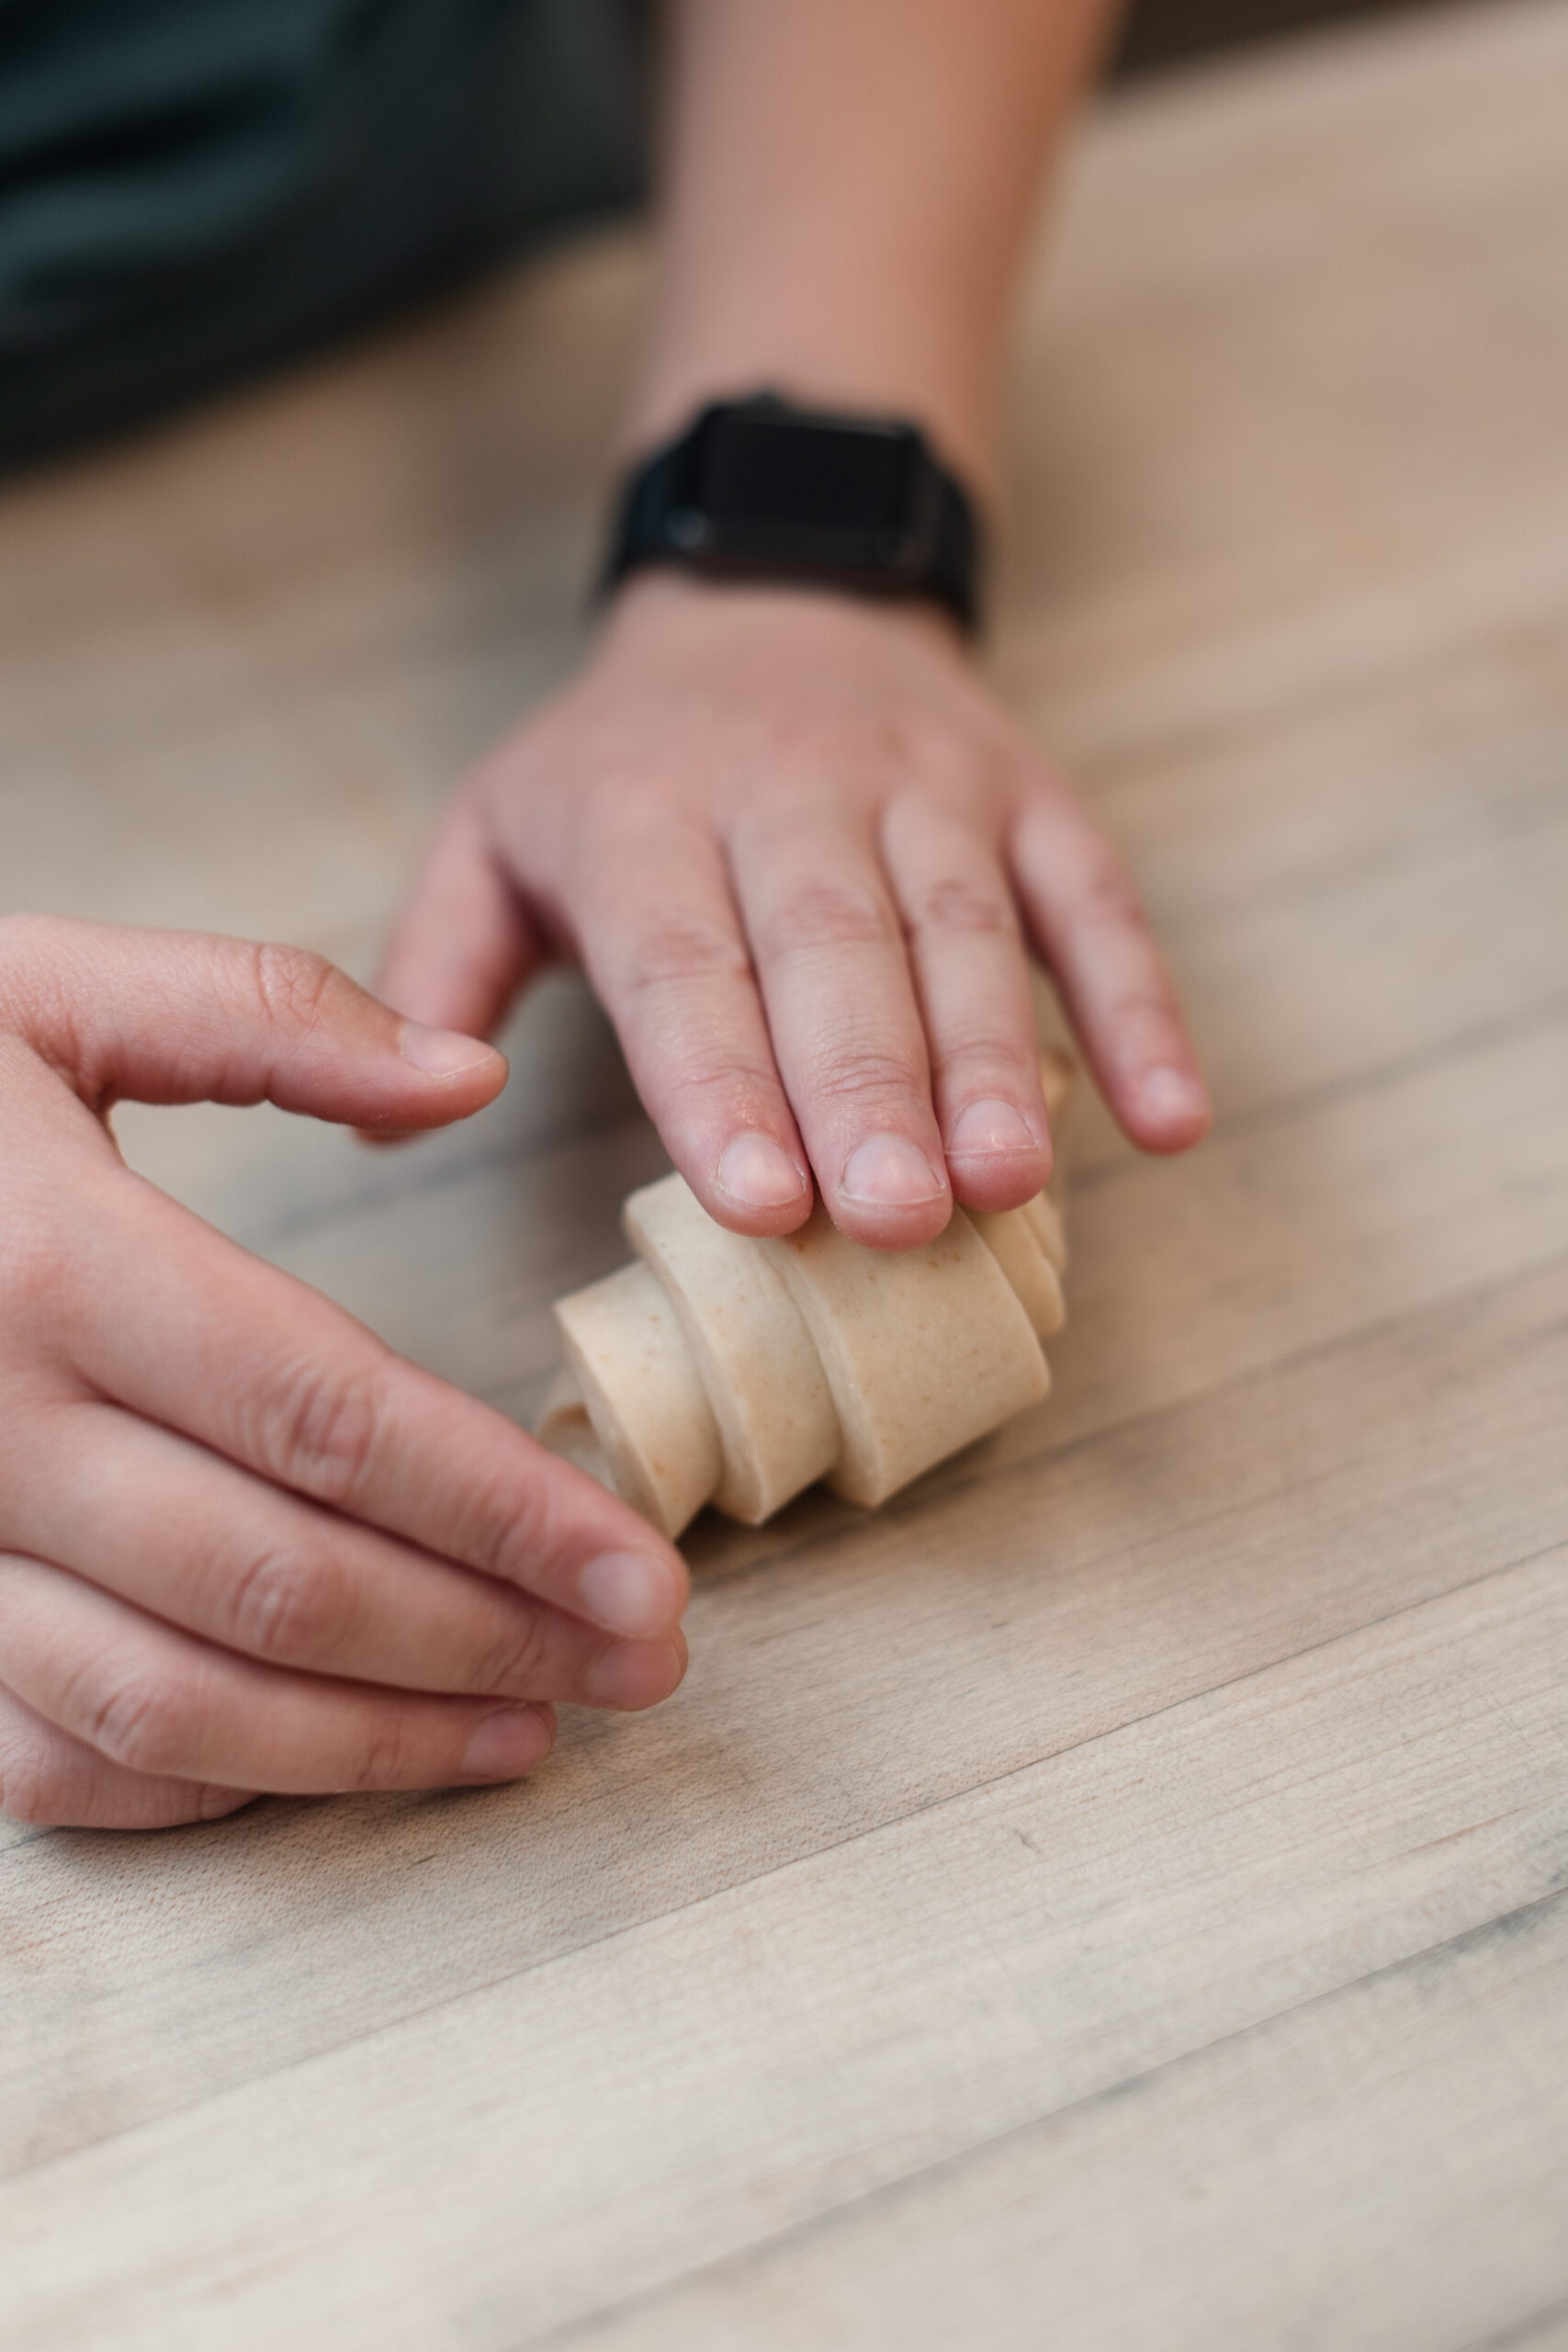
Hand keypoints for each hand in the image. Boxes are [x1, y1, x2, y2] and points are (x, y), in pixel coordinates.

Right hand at [0, 918, 687, 1832]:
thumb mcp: (39, 991)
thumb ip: (259, 1015)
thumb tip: (463, 1079)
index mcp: (51, 1263)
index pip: (331, 1417)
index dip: (506, 1511)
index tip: (644, 1571)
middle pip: (282, 1580)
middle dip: (486, 1641)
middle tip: (643, 1667)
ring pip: (173, 1702)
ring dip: (372, 1743)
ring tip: (532, 1730)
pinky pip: (42, 1760)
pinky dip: (196, 1783)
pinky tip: (325, 1754)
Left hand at [378, 573, 1209, 1251]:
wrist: (777, 591)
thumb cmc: (624, 765)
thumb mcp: (493, 831)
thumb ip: (434, 966)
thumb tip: (408, 1117)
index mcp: (644, 812)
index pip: (684, 959)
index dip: (723, 1081)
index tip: (759, 1204)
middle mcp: (792, 789)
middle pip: (835, 948)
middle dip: (868, 1087)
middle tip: (896, 1220)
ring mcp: (930, 786)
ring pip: (966, 926)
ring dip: (996, 1059)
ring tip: (1010, 1185)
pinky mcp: (1031, 796)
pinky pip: (1094, 899)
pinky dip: (1141, 1005)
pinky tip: (1171, 1120)